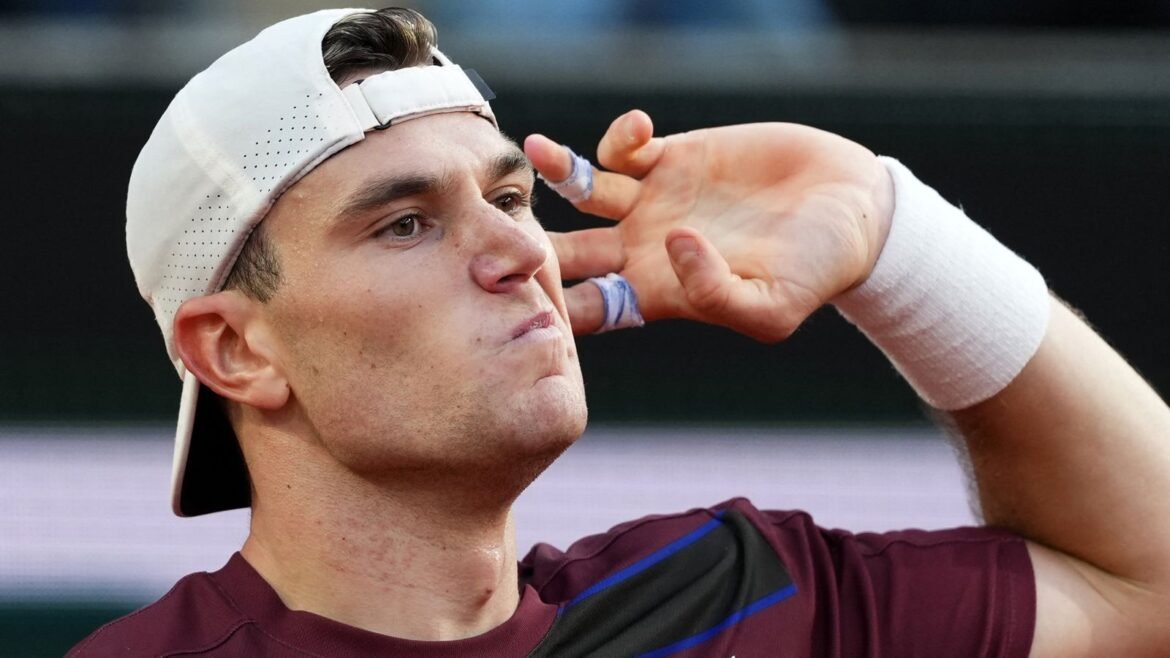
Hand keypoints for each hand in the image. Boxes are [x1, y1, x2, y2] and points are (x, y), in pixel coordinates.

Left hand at [524, 110, 894, 341]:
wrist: (851, 209)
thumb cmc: (817, 272)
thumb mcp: (773, 307)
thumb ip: (715, 293)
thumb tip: (670, 244)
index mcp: (658, 293)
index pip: (587, 307)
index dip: (554, 302)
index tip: (530, 290)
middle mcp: (643, 248)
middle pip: (567, 250)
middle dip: (534, 240)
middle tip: (509, 224)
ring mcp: (653, 200)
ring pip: (582, 190)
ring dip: (557, 173)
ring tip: (540, 151)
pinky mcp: (673, 156)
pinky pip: (623, 147)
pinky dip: (618, 136)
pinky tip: (637, 126)